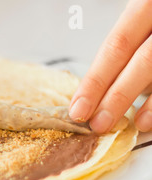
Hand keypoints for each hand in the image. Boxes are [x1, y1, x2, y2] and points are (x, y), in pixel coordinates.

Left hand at [69, 0, 151, 132]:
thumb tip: (102, 90)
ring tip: (136, 124)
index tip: (78, 109)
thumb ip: (129, 49)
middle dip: (117, 96)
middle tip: (98, 124)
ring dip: (151, 102)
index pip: (116, 46)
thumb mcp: (143, 19)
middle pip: (143, 60)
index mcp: (147, 4)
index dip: (95, 81)